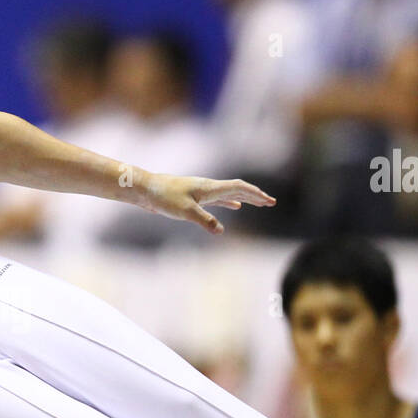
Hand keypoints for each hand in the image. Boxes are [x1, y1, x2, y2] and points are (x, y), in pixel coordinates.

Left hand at [133, 174, 274, 233]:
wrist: (146, 189)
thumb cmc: (164, 197)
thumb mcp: (185, 211)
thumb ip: (204, 220)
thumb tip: (220, 231)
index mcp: (210, 188)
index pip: (239, 187)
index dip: (255, 194)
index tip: (269, 201)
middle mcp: (208, 187)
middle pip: (238, 189)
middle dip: (255, 196)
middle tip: (271, 202)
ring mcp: (202, 191)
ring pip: (230, 194)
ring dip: (246, 198)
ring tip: (259, 203)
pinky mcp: (195, 197)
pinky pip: (219, 198)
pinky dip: (230, 202)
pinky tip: (235, 206)